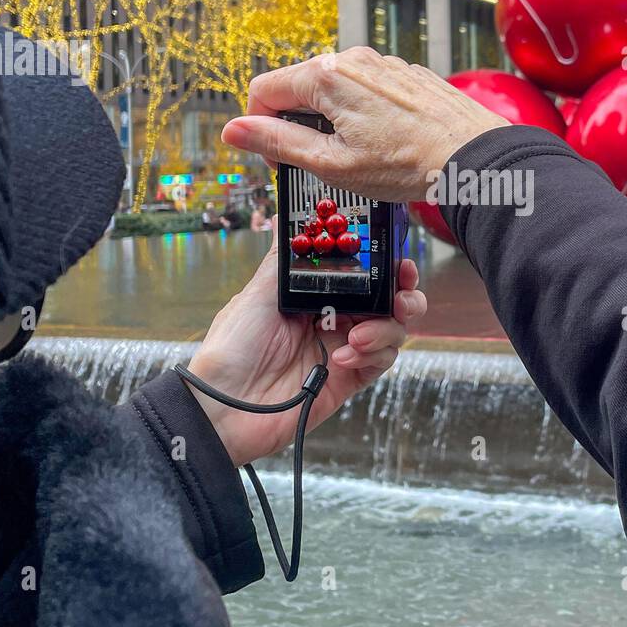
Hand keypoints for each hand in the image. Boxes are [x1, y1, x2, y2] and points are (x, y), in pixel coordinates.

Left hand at [185, 236, 426, 466]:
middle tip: (401, 297)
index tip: (399, 260)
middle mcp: (334, 320)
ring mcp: (343, 350)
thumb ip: (284, 260)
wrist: (223, 406)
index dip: (386, 266)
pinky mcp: (348, 380)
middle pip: (388, 302)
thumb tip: (286, 220)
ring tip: (357, 339)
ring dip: (385, 330)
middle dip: (403, 296)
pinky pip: (379, 362)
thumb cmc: (231, 348)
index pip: (363, 275)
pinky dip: (372, 356)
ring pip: (392, 331)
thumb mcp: (256, 294)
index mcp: (314, 295)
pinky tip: (343, 358)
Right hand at [221, 48, 509, 202]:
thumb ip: (278, 142)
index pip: (264, 90)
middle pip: (299, 87)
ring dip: (331, 120)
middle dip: (297, 123)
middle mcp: (352, 58)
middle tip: (319, 164)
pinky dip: (362, 114)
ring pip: (334, 89)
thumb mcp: (331, 163)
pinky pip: (366, 90)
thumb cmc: (408, 165)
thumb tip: (235, 130)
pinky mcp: (405, 74)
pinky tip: (384, 143)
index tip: (276, 157)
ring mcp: (382, 64)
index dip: (260, 127)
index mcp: (326, 75)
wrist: (474, 158)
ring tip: (358, 156)